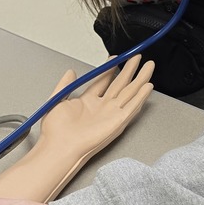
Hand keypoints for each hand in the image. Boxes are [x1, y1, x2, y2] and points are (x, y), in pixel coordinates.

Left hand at [39, 55, 154, 161]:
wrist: (59, 147)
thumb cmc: (55, 131)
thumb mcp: (56, 100)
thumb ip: (65, 85)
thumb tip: (70, 71)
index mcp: (86, 102)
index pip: (102, 81)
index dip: (109, 68)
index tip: (115, 58)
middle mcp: (101, 108)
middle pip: (119, 84)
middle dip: (129, 70)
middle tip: (136, 57)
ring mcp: (110, 115)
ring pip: (129, 92)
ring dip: (140, 79)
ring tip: (148, 66)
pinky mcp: (117, 123)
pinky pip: (132, 107)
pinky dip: (141, 97)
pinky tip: (148, 86)